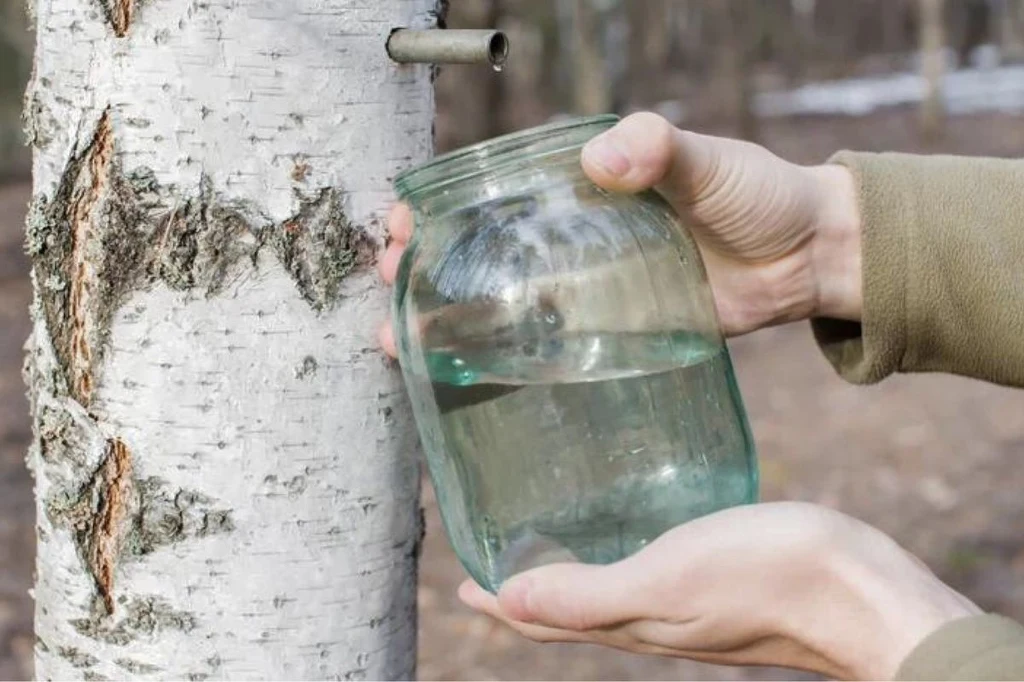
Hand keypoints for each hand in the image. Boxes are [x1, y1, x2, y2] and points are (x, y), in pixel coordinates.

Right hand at [378, 112, 862, 354]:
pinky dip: (504, 360)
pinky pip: (547, 345)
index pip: (493, 191)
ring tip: (401, 339)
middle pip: (480, 250)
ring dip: (447, 318)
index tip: (400, 222)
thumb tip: (601, 161)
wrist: (806, 258)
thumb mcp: (707, 160)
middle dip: (425, 265)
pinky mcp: (611, 332)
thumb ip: (659, 149)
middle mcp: (573, 237)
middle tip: (389, 283)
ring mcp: (588, 287)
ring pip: (501, 302)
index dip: (439, 206)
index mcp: (583, 186)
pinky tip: (465, 376)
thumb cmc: (757, 194)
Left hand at [457, 502, 979, 680]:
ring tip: (547, 536)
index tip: (461, 580)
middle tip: (495, 551)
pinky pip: (647, 567)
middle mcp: (648, 615)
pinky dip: (618, 552)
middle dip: (525, 586)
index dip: (496, 602)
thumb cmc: (770, 581)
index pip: (540, 618)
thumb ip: (589, 596)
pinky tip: (629, 521)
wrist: (864, 593)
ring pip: (605, 588)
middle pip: (567, 607)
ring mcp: (683, 598)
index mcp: (628, 621)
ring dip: (566, 569)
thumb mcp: (667, 583)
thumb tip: (505, 603)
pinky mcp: (715, 574)